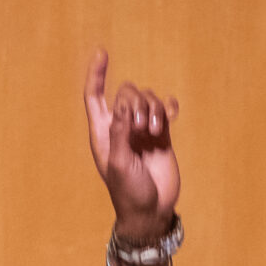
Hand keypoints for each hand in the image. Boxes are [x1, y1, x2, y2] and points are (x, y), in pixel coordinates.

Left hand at [84, 49, 178, 242]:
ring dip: (154, 110)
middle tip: (143, 129)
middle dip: (137, 103)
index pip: (95, 96)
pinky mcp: (161, 136)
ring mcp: (142, 131)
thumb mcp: (120, 163)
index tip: (102, 53)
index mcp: (103, 132)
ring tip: (157, 132)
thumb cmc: (129, 193)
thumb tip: (123, 104)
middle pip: (126, 94)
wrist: (152, 212)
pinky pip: (164, 110)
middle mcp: (121, 128)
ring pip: (147, 100)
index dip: (97, 74)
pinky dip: (168, 108)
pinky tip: (171, 114)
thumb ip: (120, 132)